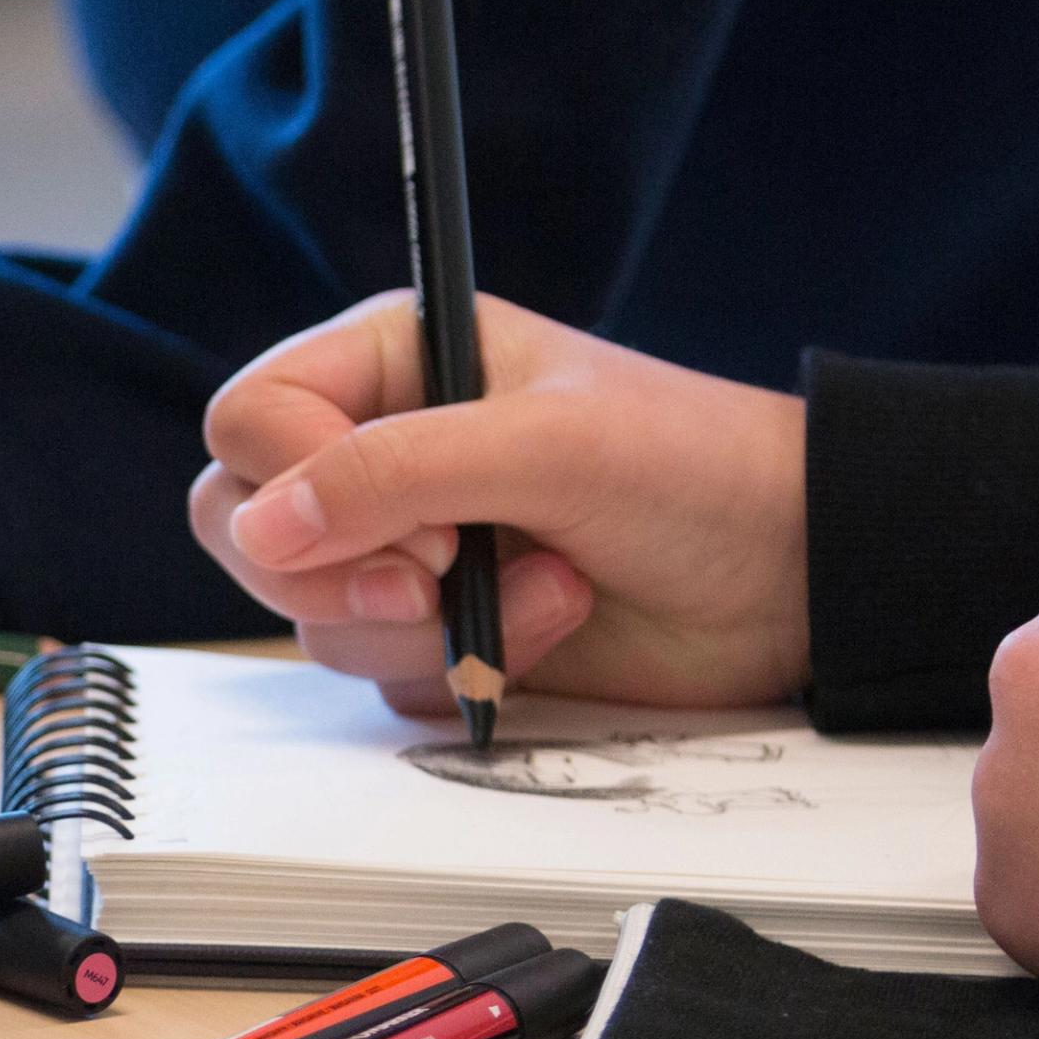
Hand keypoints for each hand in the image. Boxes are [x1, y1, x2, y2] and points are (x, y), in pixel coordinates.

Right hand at [191, 292, 810, 711]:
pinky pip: (379, 676)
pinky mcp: (436, 633)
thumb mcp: (542, 446)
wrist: (794, 575)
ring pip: (311, 616)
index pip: (251, 421)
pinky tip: (555, 627)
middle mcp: (378, 451)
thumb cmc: (692, 468)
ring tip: (550, 589)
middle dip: (334, 577)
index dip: (299, 483)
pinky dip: (462, 671)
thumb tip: (258, 525)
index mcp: (390, 362)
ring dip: (426, 628)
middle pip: (244, 525)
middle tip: (435, 585)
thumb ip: (391, 472)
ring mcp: (403, 549)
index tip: (415, 523)